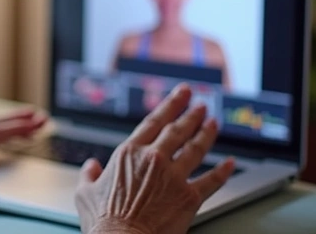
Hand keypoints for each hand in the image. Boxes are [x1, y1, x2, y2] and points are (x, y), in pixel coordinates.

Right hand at [75, 84, 235, 233]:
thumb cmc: (103, 221)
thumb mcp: (85, 192)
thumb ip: (89, 175)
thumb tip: (90, 167)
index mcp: (129, 153)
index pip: (154, 121)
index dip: (170, 104)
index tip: (181, 94)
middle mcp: (154, 159)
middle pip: (178, 130)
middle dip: (192, 114)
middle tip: (201, 104)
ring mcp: (174, 177)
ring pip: (196, 149)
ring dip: (207, 133)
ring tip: (214, 123)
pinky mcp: (189, 197)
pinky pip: (212, 180)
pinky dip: (224, 171)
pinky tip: (231, 163)